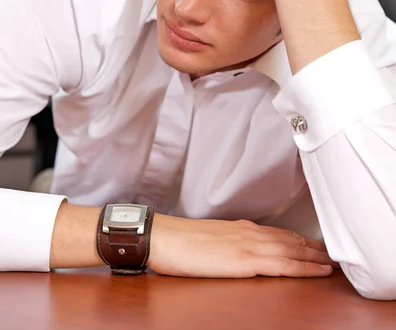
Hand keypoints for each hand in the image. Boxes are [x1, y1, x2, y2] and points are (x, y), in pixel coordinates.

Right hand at [148, 214, 334, 277]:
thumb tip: (238, 251)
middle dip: (314, 248)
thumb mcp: (211, 239)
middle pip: (291, 240)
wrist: (165, 237)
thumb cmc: (182, 241)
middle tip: (334, 254)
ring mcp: (250, 246)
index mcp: (242, 229)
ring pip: (293, 251)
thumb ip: (230, 243)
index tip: (316, 246)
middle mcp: (250, 233)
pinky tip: (317, 270)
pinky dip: (304, 267)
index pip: (279, 234)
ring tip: (333, 262)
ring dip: (316, 256)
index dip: (301, 241)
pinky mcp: (246, 260)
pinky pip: (283, 264)